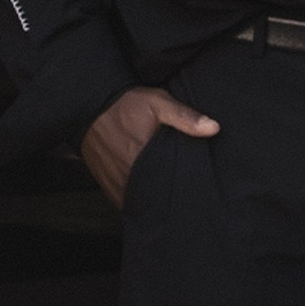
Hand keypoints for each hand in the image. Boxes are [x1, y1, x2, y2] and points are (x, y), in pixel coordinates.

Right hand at [81, 82, 218, 208]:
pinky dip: (136, 200)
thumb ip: (185, 117)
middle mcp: (128, 176)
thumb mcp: (158, 103)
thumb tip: (214, 128)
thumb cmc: (126, 104)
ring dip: (151, 200)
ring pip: (139, 202)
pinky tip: (146, 192)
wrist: (90, 105)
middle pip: (155, 197)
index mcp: (144, 159)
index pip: (170, 187)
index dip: (183, 190)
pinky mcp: (107, 185)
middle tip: (181, 192)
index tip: (193, 188)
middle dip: (168, 197)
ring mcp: (115, 183)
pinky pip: (124, 202)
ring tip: (164, 194)